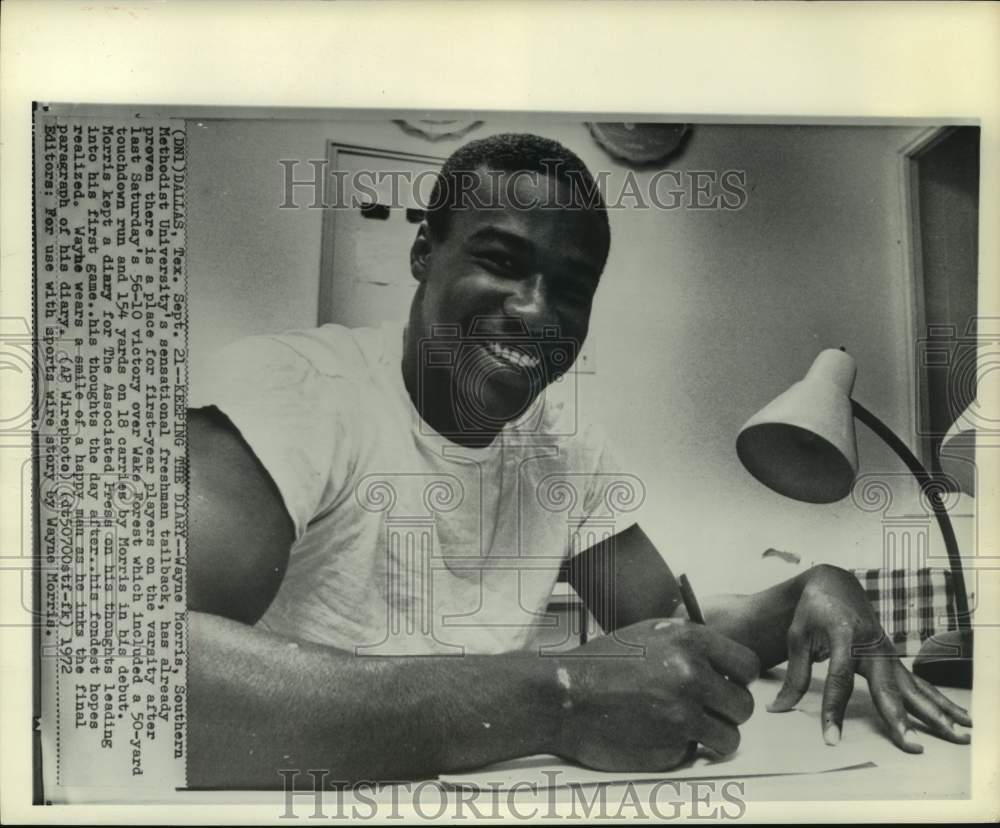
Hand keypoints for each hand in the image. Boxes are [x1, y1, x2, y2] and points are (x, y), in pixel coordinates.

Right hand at [554, 618, 759, 771]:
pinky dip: (684, 748)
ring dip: (714, 736)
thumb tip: (722, 663)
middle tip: (704, 710)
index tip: (725, 685)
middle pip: (744, 704)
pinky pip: (697, 752)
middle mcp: (691, 675)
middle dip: (727, 711)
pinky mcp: (672, 746)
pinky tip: (659, 734)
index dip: (738, 678)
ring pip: (730, 736)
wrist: (565, 697)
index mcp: (688, 640)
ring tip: (687, 728)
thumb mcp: (648, 634)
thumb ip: (689, 645)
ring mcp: (683, 713)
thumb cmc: (601, 664)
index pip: (747, 665)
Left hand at [767, 565, 971, 751]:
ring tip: (956, 736)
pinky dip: (938, 702)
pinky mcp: (894, 658)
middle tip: (909, 745)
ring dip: (934, 713)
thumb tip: (779, 709)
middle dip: (898, 717)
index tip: (831, 738)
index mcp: (844, 635)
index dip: (833, 710)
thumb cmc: (814, 610)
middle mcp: (872, 644)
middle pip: (885, 686)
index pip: (839, 679)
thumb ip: (795, 675)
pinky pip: (918, 684)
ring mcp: (887, 651)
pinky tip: (958, 719)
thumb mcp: (798, 636)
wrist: (836, 583)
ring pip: (911, 687)